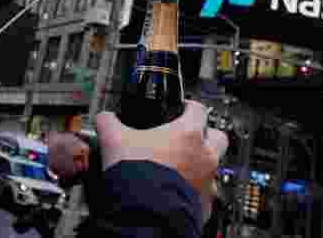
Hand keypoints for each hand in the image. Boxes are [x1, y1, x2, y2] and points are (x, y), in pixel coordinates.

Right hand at [95, 101, 228, 223]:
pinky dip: (192, 192)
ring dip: (199, 168)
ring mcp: (207, 183)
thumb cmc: (136, 176)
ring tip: (177, 171)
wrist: (143, 215)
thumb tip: (105, 119)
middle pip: (218, 138)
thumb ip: (110, 123)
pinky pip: (204, 195)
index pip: (198, 109)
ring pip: (213, 169)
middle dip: (205, 138)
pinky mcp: (204, 206)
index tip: (181, 110)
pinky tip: (174, 192)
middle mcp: (204, 157)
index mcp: (188, 135)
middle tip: (187, 141)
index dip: (188, 107)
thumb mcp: (115, 140)